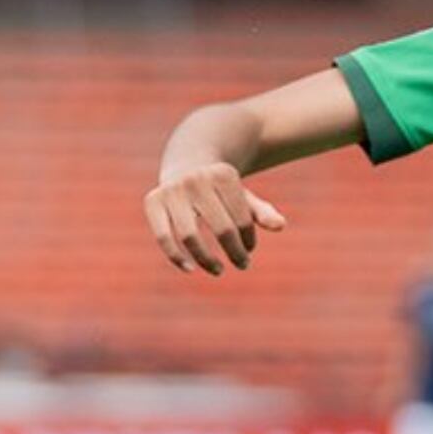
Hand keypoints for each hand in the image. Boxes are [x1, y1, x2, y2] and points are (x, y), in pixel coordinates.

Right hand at [143, 162, 286, 274]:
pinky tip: (190, 269)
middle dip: (235, 252)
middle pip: (221, 229)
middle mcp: (196, 179)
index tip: (249, 249)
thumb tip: (280, 226)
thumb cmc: (220, 188)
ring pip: (190, 236)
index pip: (242, 219)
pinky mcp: (152, 200)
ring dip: (206, 260)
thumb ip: (261, 211)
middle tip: (243, 265)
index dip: (248, 240)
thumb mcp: (242, 196)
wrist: (186, 163)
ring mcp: (172, 189)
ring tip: (219, 270)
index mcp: (223, 174)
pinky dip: (176, 257)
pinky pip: (163, 236)